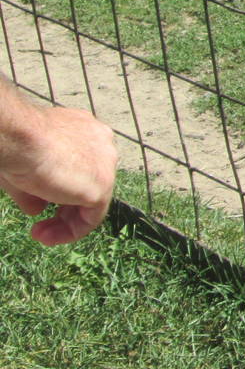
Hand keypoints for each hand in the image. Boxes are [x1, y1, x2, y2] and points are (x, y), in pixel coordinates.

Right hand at [0, 88, 118, 245]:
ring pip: (91, 201)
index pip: (80, 166)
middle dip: (63, 209)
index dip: (59, 189)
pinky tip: (48, 237)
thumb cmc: (15, 143)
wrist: (19, 136)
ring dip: (65, 223)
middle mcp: (101, 143)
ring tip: (41, 235)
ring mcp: (106, 164)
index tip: (39, 203)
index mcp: (84, 131)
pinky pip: (92, 216)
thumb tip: (36, 209)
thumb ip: (36, 189)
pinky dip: (71, 231)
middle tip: (40, 225)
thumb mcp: (24, 166)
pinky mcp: (103, 185)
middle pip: (87, 184)